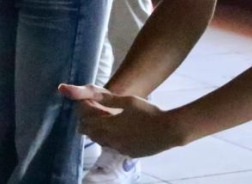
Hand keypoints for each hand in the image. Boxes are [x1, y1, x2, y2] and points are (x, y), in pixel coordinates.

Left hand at [59, 84, 179, 157]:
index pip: (87, 125)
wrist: (168, 130)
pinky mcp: (130, 154)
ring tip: (102, 126)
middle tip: (89, 120)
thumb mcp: (128, 101)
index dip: (82, 119)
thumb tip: (92, 96)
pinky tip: (119, 134)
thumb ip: (109, 100)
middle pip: (93, 136)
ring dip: (99, 135)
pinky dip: (112, 141)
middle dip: (88, 128)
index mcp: (110, 125)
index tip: (82, 113)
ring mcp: (121, 149)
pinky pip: (115, 148)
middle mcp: (113, 140)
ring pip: (103, 143)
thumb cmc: (149, 112)